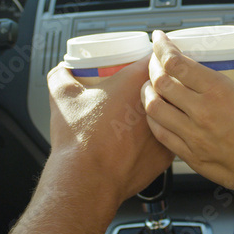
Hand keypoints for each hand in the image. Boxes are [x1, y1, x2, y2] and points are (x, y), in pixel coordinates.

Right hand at [46, 58, 173, 206]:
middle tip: (144, 86)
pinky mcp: (167, 154)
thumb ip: (61, 76)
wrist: (87, 180)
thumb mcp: (62, 97)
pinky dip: (158, 139)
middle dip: (159, 82)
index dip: (153, 54)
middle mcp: (158, 102)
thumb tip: (62, 71)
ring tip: (142, 115)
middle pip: (170, 83)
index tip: (146, 58)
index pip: (157, 55)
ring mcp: (165, 129)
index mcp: (137, 81)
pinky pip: (169, 140)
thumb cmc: (79, 140)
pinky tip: (144, 141)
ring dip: (164, 111)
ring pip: (173, 113)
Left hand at [142, 30, 233, 199]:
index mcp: (220, 92)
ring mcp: (193, 136)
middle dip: (153, 66)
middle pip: (161, 82)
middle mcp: (202, 113)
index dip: (162, 47)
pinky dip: (153, 117)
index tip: (159, 39)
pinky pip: (160, 133)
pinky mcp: (190, 155)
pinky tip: (157, 111)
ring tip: (152, 84)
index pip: (177, 63)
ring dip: (148, 91)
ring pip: (154, 107)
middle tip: (156, 60)